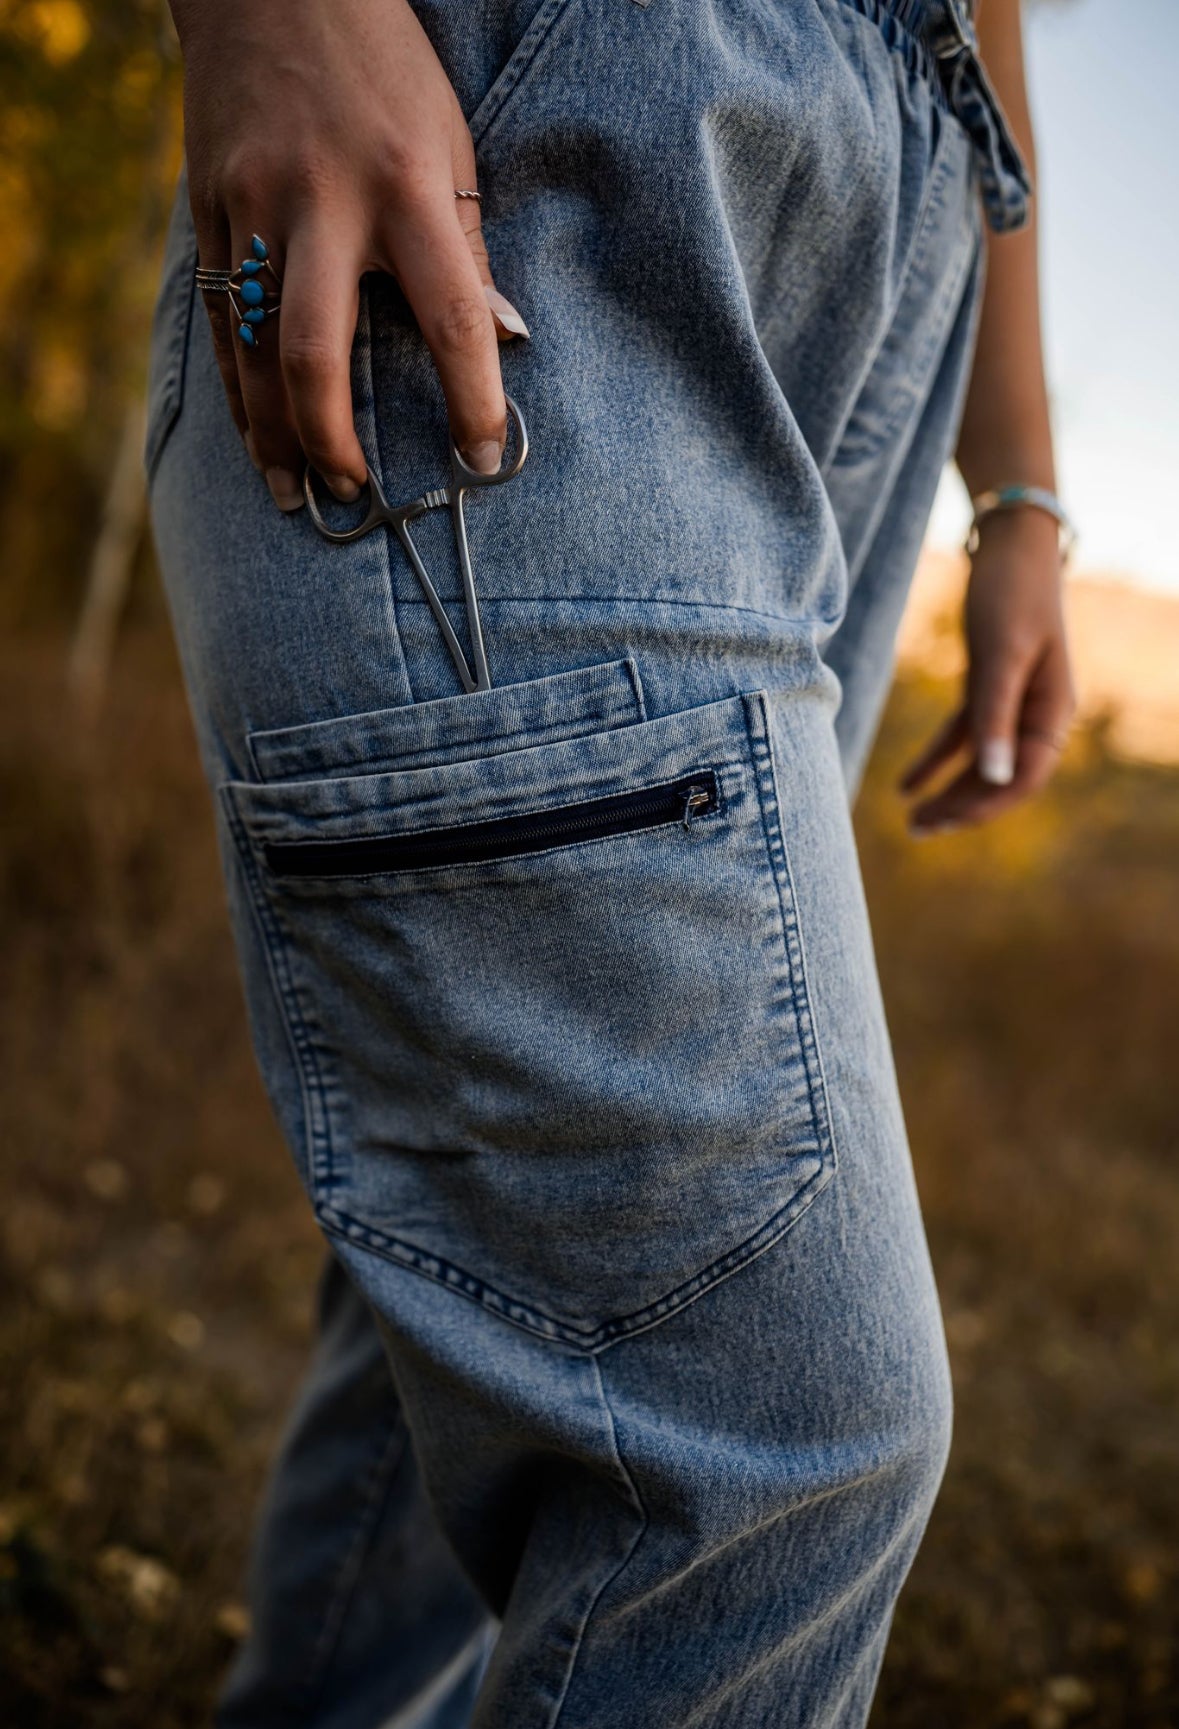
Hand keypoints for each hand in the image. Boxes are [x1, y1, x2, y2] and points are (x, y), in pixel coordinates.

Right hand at [172, 0, 528, 511]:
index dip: (472, 401)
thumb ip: (468, 246)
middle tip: (355, 495)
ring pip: (252, 349)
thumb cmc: (384, 68)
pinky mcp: (207, 207)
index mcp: (405, 187)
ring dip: (273, 436)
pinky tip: (258, 437)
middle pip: (316, 353)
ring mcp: (253, 206)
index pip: (451, 319)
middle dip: (334, 440)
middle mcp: (323, 203)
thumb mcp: (448, 141)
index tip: (481, 461)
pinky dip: (237, 390)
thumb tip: (505, 340)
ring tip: (296, 495)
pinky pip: (218, 319)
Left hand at [899, 508, 1075, 834]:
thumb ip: (996, 715)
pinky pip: (962, 738)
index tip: (946, 820)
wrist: (1009, 543)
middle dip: (962, 807)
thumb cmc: (1012, 592)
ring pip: (980, 763)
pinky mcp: (986, 689)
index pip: (1024, 778)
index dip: (986, 805)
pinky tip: (905, 785)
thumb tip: (994, 780)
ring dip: (949, 792)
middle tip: (918, 831)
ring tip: (912, 821)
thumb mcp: (1002, 654)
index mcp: (1053, 712)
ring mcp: (1011, 704)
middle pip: (1000, 779)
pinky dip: (935, 760)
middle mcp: (1036, 715)